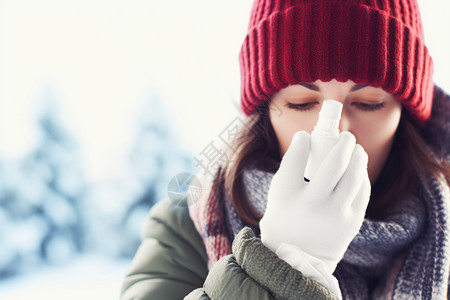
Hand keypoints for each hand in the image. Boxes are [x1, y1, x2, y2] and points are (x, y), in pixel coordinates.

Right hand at [260, 131, 370, 271]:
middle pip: (334, 165)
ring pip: (354, 176)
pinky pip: (362, 191)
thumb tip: (310, 139)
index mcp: (286, 195)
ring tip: (356, 150)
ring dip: (358, 157)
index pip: (295, 158)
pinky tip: (358, 169)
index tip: (304, 136)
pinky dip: (362, 176)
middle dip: (344, 143)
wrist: (297, 258)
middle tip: (346, 136)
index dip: (301, 142)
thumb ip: (291, 166)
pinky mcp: (351, 223)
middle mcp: (311, 205)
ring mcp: (334, 215)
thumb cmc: (287, 215)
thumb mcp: (278, 192)